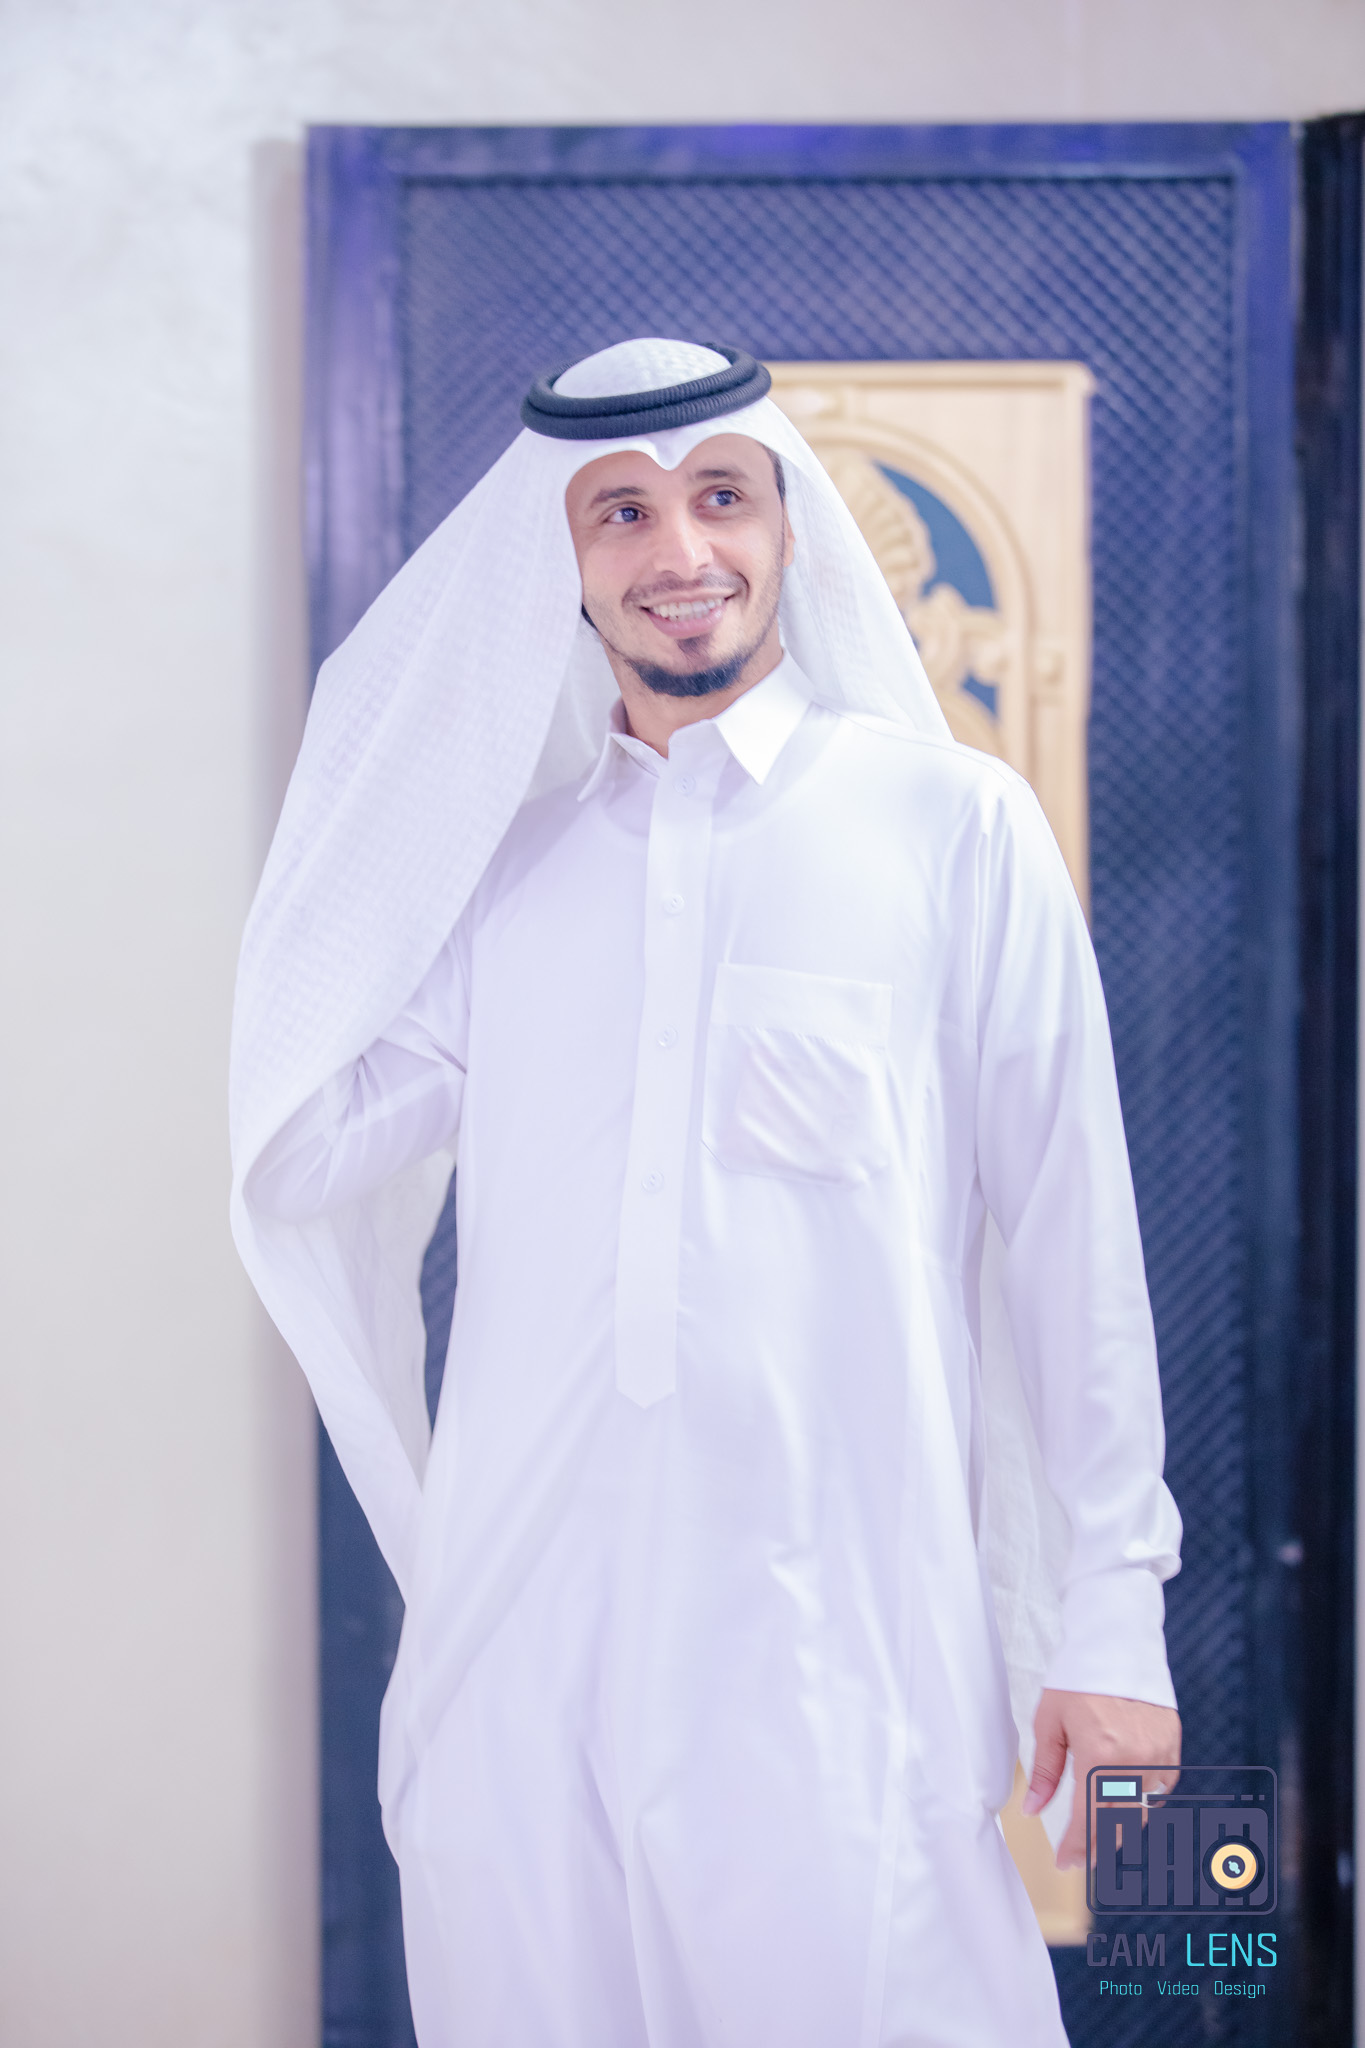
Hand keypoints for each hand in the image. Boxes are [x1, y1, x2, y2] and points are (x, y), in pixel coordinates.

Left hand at [1023, 1688, 1180, 1870]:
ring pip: (1141, 1812)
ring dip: (1120, 1828)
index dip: (1075, 1847)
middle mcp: (1134, 1762)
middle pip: (1118, 1824)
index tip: (1063, 1862)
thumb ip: (1045, 1772)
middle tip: (1079, 1858)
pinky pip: (1159, 1790)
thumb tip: (1033, 1810)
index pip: (1088, 1820)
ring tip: (1098, 1835)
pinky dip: (1142, 1801)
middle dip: (1097, 1847)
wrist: (1117, 1644)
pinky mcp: (1172, 1748)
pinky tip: (1124, 1802)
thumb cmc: (1078, 1679)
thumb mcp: (1050, 1722)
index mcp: (1099, 1756)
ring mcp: (1158, 1756)